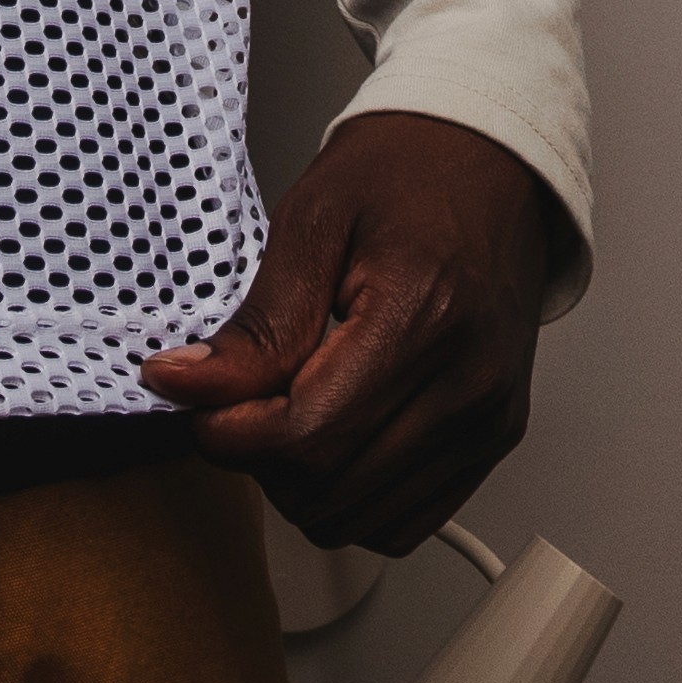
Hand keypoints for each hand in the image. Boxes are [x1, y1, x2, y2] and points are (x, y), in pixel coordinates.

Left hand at [139, 111, 567, 553]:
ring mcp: (489, 417)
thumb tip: (186, 385)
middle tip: (241, 400)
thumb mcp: (310, 223)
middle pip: (331, 487)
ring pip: (363, 519)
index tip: (200, 400)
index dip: (230, 433)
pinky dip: (354, 500)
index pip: (306, 434)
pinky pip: (407, 520)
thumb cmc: (404, 175)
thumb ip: (255, 323)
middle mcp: (467, 381)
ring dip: (303, 486)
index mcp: (422, 316)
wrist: (490, 162)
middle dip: (260, 459)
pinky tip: (335, 438)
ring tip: (290, 412)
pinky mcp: (495, 438)